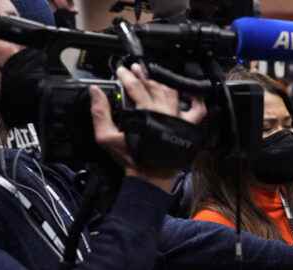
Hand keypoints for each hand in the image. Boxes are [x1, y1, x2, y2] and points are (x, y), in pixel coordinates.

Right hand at [90, 64, 206, 190]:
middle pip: (154, 87)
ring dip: (162, 83)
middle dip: (143, 76)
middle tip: (136, 69)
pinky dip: (196, 101)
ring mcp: (177, 119)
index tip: (122, 70)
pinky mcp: (187, 128)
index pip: (135, 87)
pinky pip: (197, 111)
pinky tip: (191, 93)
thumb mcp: (107, 138)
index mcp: (145, 114)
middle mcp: (163, 113)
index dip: (127, 76)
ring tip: (152, 77)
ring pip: (172, 93)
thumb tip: (95, 90)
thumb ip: (100, 113)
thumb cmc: (130, 158)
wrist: (150, 177)